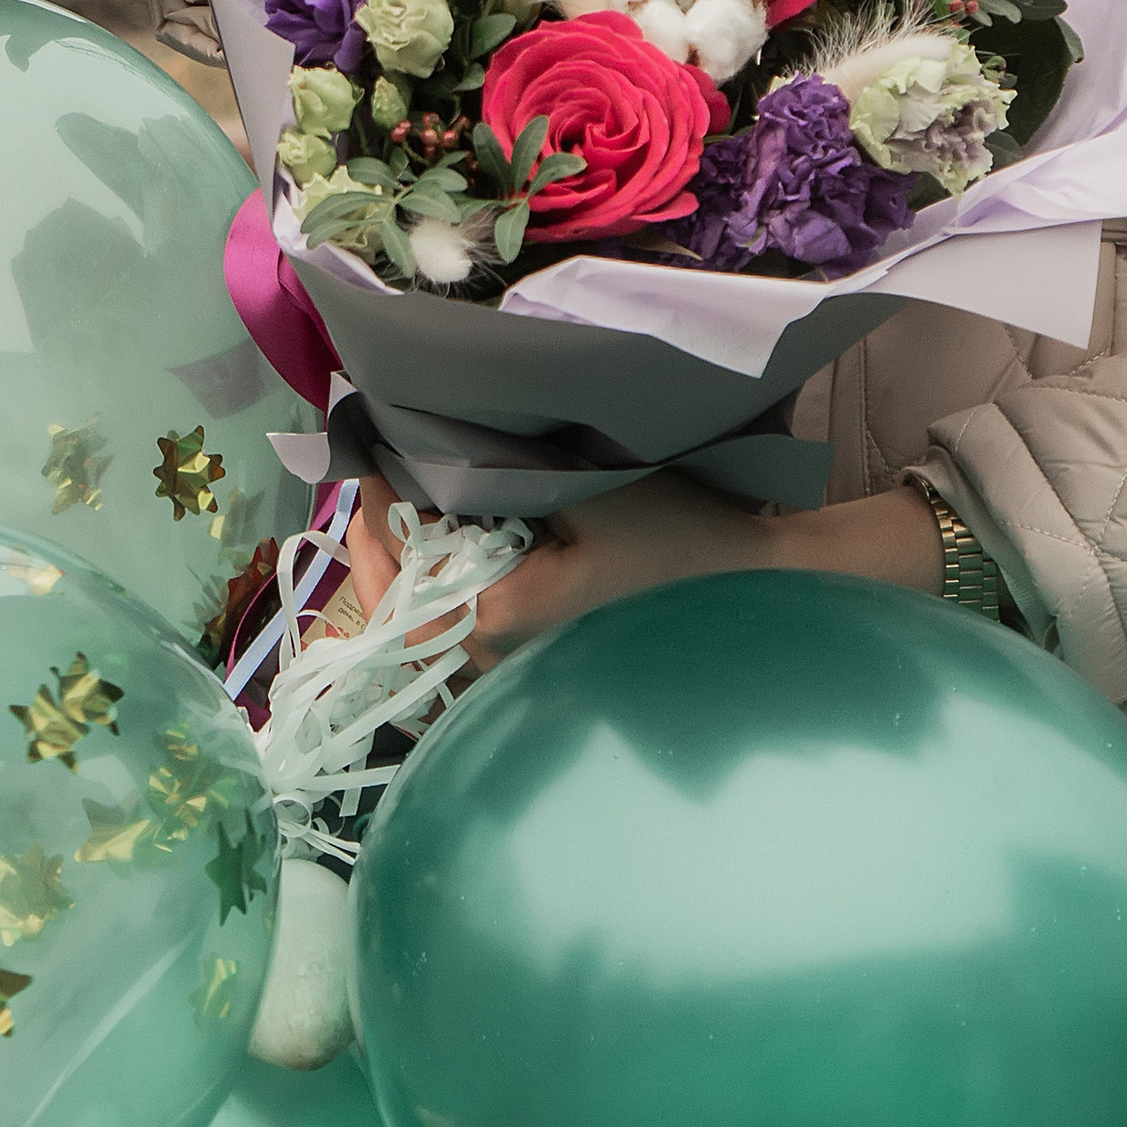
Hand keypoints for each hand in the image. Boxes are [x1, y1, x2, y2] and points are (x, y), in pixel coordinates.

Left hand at [346, 469, 944, 674]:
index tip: (374, 462)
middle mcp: (501, 664)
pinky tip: (468, 534)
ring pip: (434, 622)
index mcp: (502, 624)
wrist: (753, 583)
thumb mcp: (577, 488)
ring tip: (419, 493)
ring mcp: (523, 671)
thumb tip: (415, 454)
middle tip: (386, 469)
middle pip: (405, 613)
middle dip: (385, 542)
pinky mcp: (544, 661)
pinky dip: (453, 581)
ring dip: (417, 562)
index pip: (397, 597)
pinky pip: (472, 625)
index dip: (373, 528)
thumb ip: (489, 481)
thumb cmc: (671, 529)